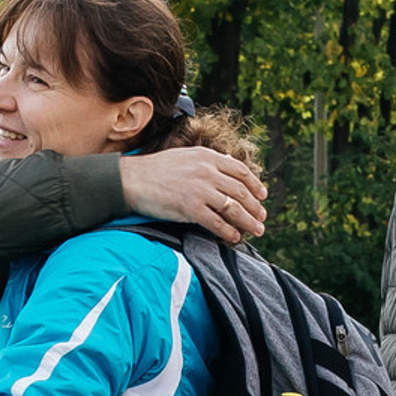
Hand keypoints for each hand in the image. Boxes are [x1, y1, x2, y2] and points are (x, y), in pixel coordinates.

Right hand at [119, 146, 268, 242]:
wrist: (132, 180)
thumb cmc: (156, 170)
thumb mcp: (186, 156)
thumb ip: (207, 162)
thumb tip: (226, 166)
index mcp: (207, 157)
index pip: (240, 170)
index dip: (255, 184)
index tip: (262, 195)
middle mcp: (207, 172)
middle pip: (241, 191)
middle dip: (255, 207)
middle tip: (262, 218)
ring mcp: (200, 190)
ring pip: (233, 208)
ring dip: (248, 221)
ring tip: (257, 230)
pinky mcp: (190, 208)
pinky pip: (216, 223)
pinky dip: (229, 232)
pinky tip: (234, 238)